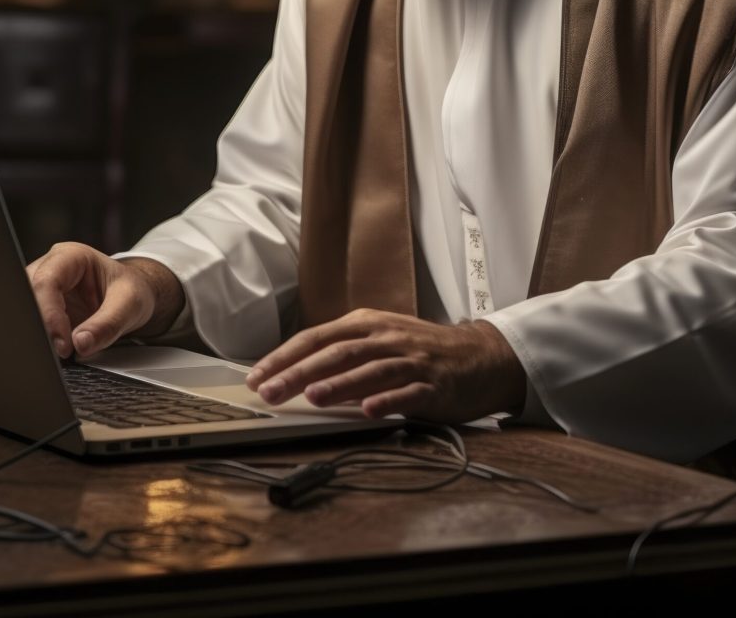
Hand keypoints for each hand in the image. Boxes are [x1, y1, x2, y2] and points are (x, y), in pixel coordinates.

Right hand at [26, 242, 184, 357]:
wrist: (131, 298)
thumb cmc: (131, 291)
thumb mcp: (130, 304)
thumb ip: (108, 324)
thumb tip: (80, 343)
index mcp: (71, 256)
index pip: (46, 282)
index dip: (50, 314)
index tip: (64, 344)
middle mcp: (50, 269)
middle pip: (27, 296)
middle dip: (39, 326)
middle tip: (58, 353)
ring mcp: (41, 290)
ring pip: (23, 312)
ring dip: (37, 335)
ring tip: (56, 354)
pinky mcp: (40, 311)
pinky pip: (30, 325)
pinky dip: (39, 341)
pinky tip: (52, 353)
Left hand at [245, 308, 525, 422]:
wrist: (479, 356)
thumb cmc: (419, 351)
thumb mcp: (379, 340)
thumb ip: (342, 353)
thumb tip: (293, 372)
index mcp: (367, 325)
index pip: (317, 338)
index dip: (285, 357)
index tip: (256, 377)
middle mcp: (386, 337)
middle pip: (337, 353)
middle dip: (299, 372)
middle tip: (270, 392)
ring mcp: (411, 360)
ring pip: (370, 371)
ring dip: (340, 384)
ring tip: (313, 396)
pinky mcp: (434, 385)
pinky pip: (408, 393)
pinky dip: (388, 401)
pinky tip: (370, 411)